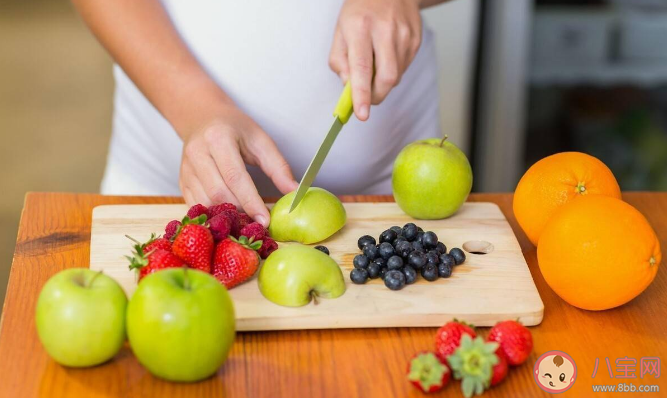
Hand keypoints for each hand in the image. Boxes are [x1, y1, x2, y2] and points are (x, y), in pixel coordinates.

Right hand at [179, 105, 297, 226]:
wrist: (201, 118)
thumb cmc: (234, 128)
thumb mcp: (260, 140)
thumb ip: (278, 167)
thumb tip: (294, 192)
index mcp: (218, 139)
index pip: (235, 177)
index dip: (251, 201)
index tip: (265, 220)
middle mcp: (197, 153)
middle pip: (218, 193)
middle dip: (240, 211)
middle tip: (258, 222)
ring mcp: (186, 169)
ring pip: (206, 202)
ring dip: (227, 215)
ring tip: (246, 218)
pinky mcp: (182, 181)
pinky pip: (197, 205)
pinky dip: (214, 214)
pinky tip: (230, 215)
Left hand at [329, 0, 421, 120]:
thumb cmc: (361, 11)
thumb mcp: (340, 30)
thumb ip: (339, 61)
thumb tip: (349, 87)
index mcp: (360, 27)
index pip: (361, 68)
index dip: (361, 95)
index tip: (361, 114)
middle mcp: (385, 30)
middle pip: (386, 78)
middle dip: (376, 96)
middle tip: (367, 98)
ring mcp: (404, 34)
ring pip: (396, 76)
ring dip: (383, 82)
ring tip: (375, 63)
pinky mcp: (416, 39)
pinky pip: (404, 67)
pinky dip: (393, 70)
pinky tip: (387, 55)